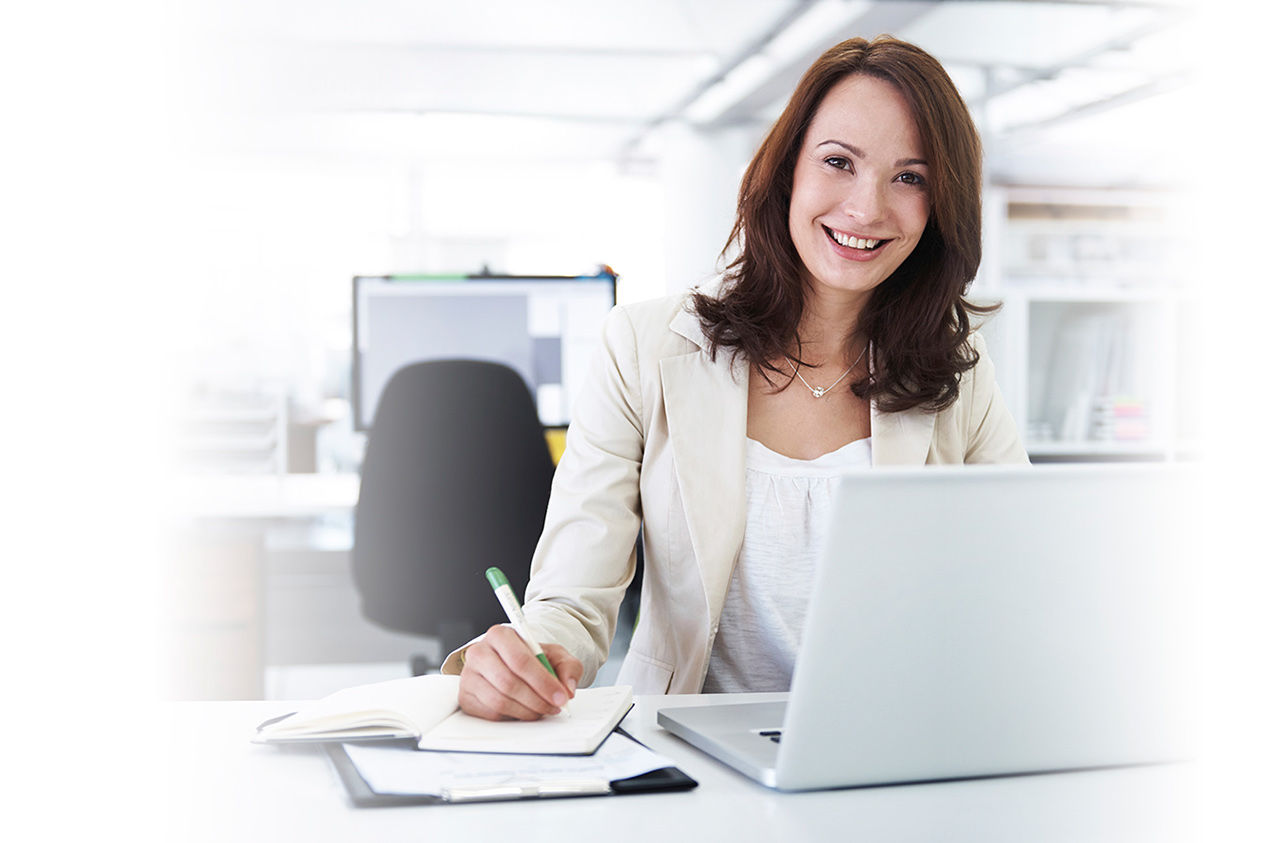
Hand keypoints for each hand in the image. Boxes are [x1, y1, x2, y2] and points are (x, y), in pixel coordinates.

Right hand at [457, 624, 583, 720]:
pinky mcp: (465, 697)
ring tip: (542, 709)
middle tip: (554, 707)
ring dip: (526, 711)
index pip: (520, 660)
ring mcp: (469, 676)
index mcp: (500, 635)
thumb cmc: (532, 658)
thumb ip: (568, 666)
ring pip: (499, 701)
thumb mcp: (555, 655)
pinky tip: (524, 711)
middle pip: (509, 682)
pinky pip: (490, 713)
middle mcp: (479, 652)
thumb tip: (567, 689)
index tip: (560, 696)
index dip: (543, 682)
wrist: (513, 665)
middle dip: (537, 700)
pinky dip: (512, 716)